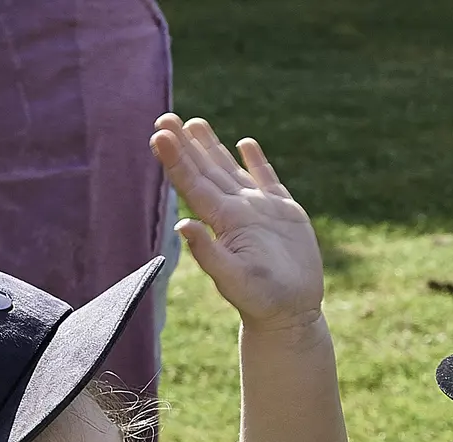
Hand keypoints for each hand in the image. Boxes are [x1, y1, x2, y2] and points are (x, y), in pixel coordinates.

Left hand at [152, 114, 324, 333]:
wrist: (292, 313)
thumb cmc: (261, 301)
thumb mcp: (233, 279)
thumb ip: (208, 253)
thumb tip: (182, 226)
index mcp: (223, 222)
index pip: (193, 183)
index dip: (176, 158)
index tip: (160, 133)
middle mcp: (236, 211)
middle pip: (205, 170)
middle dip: (186, 144)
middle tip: (165, 117)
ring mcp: (259, 210)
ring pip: (230, 170)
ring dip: (211, 147)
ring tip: (194, 122)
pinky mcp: (284, 213)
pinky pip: (267, 180)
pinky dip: (256, 161)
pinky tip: (244, 144)